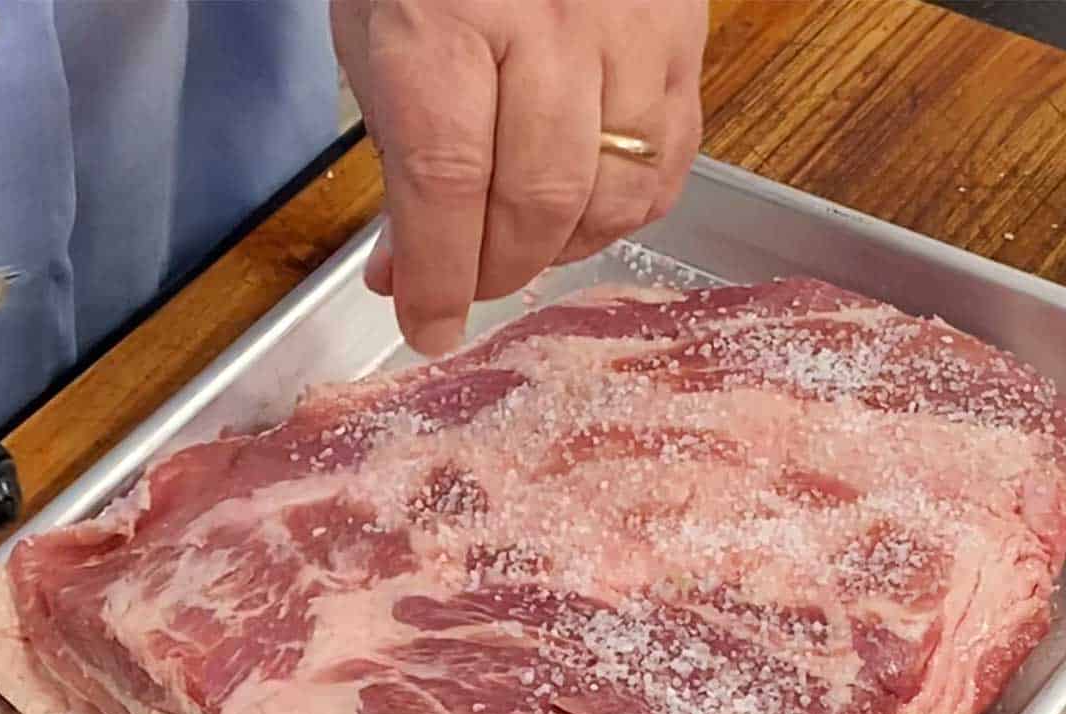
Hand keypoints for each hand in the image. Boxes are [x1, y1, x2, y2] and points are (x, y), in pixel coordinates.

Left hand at [331, 0, 707, 355]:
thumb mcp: (379, 35)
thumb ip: (396, 157)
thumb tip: (406, 274)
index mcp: (445, 13)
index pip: (446, 183)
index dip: (438, 275)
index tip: (427, 330)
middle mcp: (551, 20)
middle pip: (536, 200)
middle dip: (495, 269)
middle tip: (468, 282)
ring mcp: (632, 28)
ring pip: (611, 195)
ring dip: (559, 246)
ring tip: (521, 239)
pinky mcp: (685, 40)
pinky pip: (666, 167)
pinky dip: (622, 212)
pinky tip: (582, 208)